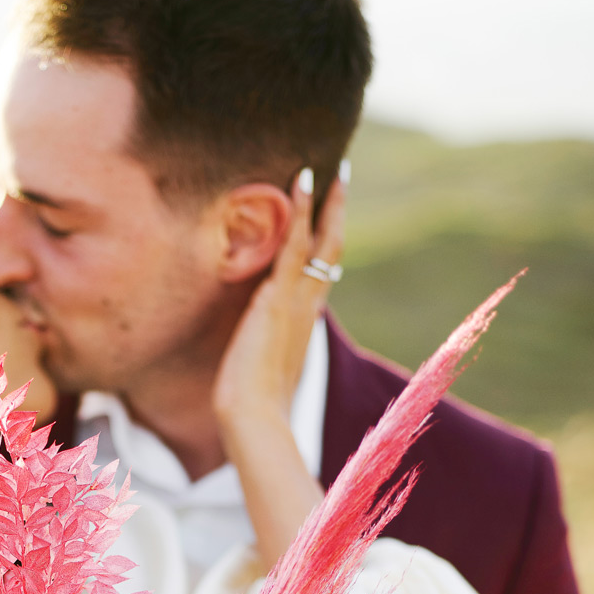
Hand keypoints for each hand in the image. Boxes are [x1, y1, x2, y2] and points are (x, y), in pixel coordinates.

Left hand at [212, 169, 345, 569]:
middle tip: (344, 177)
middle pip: (329, 255)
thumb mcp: (260, 385)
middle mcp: (304, 314)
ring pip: (317, 246)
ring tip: (331, 169)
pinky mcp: (278, 300)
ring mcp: (294, 305)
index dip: (326, 247)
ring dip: (324, 205)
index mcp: (301, 331)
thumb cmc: (253, 418)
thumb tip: (264, 388)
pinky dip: (300, 213)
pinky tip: (303, 182)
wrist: (249, 424)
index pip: (319, 280)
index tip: (331, 219)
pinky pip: (292, 246)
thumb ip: (267, 374)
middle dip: (336, 217)